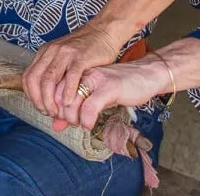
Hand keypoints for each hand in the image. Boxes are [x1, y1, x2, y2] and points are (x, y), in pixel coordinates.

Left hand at [23, 22, 121, 127]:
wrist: (103, 31)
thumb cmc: (86, 52)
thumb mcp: (67, 64)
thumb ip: (59, 87)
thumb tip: (55, 120)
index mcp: (45, 53)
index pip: (28, 76)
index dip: (31, 96)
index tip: (40, 108)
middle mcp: (52, 52)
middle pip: (35, 79)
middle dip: (38, 100)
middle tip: (48, 113)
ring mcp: (66, 53)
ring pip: (49, 78)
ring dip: (50, 99)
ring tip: (56, 112)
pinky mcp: (81, 57)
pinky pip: (71, 76)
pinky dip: (68, 91)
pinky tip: (69, 103)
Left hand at [50, 58, 170, 130]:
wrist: (146, 75)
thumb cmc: (118, 87)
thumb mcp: (92, 97)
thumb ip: (74, 110)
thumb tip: (55, 127)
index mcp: (77, 72)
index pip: (53, 90)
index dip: (53, 108)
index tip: (60, 117)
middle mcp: (83, 73)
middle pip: (59, 97)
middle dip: (62, 115)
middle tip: (72, 122)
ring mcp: (96, 79)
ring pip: (71, 102)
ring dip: (72, 119)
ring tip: (80, 124)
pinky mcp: (109, 87)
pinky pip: (90, 107)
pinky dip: (85, 120)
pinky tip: (88, 125)